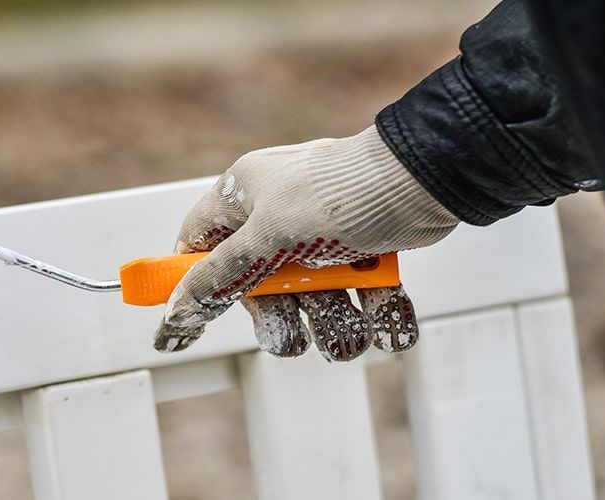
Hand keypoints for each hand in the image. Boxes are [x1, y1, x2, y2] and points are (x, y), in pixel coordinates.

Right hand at [154, 126, 458, 360]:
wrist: (427, 179)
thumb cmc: (340, 193)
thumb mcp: (269, 235)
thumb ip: (221, 275)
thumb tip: (177, 308)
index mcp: (245, 199)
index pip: (198, 246)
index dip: (196, 285)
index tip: (195, 323)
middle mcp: (279, 218)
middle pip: (260, 289)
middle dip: (284, 320)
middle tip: (295, 336)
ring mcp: (323, 237)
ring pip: (314, 300)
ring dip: (336, 324)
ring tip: (357, 331)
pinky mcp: (365, 251)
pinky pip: (360, 297)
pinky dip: (377, 314)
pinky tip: (389, 322)